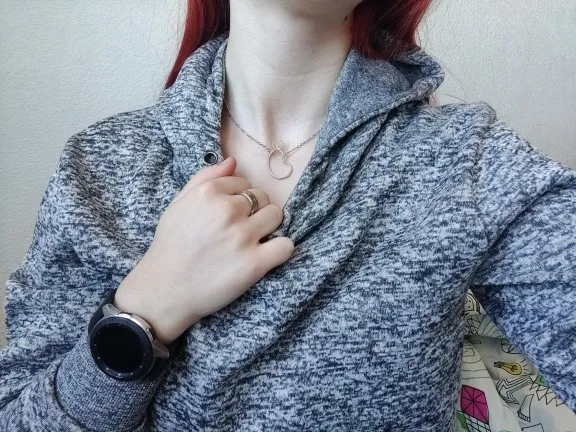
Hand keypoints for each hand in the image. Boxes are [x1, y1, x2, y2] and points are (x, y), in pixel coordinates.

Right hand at [113, 156, 294, 344]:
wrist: (164, 290)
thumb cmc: (171, 245)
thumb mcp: (178, 204)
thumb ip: (205, 178)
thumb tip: (234, 162)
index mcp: (209, 193)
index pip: (243, 182)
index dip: (238, 198)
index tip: (227, 215)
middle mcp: (227, 210)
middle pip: (262, 197)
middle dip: (254, 211)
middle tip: (238, 230)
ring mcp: (242, 237)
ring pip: (276, 216)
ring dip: (268, 227)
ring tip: (251, 241)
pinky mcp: (254, 264)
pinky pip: (285, 246)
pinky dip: (279, 250)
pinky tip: (265, 256)